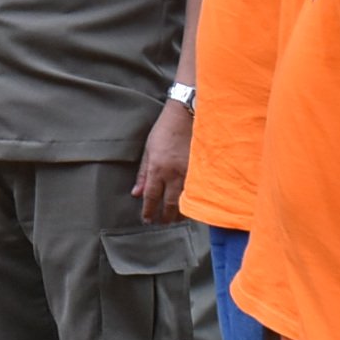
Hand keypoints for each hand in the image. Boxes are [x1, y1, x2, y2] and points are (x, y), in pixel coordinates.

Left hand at [132, 101, 190, 223]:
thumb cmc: (164, 130)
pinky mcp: (203, 170)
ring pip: (186, 200)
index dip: (149, 211)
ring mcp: (191, 173)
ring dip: (181, 212)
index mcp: (158, 169)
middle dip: (166, 216)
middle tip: (162, 223)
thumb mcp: (148, 149)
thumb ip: (143, 173)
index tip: (147, 220)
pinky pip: (198, 192)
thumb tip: (136, 193)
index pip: (152, 197)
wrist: (187, 116)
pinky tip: (192, 206)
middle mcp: (174, 174)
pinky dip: (194, 201)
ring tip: (176, 219)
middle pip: (170, 204)